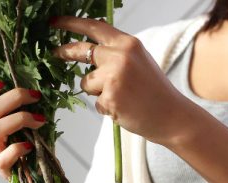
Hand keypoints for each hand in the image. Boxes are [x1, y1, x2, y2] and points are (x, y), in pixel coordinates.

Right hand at [0, 80, 46, 179]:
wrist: (41, 171)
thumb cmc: (34, 140)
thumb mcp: (28, 118)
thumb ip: (26, 104)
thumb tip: (38, 85)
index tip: (1, 83)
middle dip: (15, 97)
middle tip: (36, 96)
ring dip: (20, 119)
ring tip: (40, 120)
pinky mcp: (2, 168)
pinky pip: (3, 157)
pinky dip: (17, 149)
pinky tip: (30, 146)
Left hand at [51, 16, 198, 146]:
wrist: (172, 116)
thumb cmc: (155, 92)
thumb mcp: (139, 61)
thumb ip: (118, 52)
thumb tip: (92, 47)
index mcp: (128, 44)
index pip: (94, 27)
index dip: (72, 23)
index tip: (55, 22)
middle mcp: (119, 56)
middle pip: (81, 50)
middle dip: (65, 52)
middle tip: (54, 53)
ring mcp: (113, 77)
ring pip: (86, 82)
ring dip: (96, 92)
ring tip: (121, 97)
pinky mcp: (109, 98)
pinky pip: (96, 103)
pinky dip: (107, 108)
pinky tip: (124, 109)